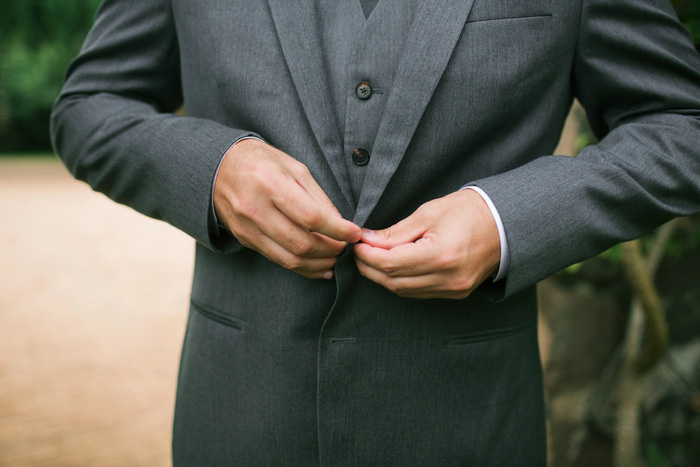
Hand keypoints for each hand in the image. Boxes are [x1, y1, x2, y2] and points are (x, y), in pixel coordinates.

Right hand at [214, 139, 360, 278]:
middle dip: (331, 250)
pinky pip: (278, 260)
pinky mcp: (245, 239)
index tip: (355, 234)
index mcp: (271, 184)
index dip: (338, 230)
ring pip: (290, 258)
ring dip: (318, 264)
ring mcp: (248, 228)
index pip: (311, 217)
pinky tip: (318, 266)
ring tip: (336, 259)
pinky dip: (301, 267)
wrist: (219, 167)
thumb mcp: (294, 168)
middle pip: (301, 243)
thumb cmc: (262, 162)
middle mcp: (256, 209)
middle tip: (347, 248)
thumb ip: (318, 197)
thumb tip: (341, 224)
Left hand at [353, 189, 499, 298]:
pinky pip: (418, 293)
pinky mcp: (456, 293)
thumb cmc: (468, 211)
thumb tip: (367, 240)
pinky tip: (392, 268)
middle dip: (370, 268)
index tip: (357, 244)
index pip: (391, 263)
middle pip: (394, 282)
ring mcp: (453, 289)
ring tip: (371, 259)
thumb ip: (395, 232)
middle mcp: (448, 278)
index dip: (368, 256)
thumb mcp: (428, 213)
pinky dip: (401, 282)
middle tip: (358, 252)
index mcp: (441, 255)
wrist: (505, 223)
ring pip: (404, 291)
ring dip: (383, 277)